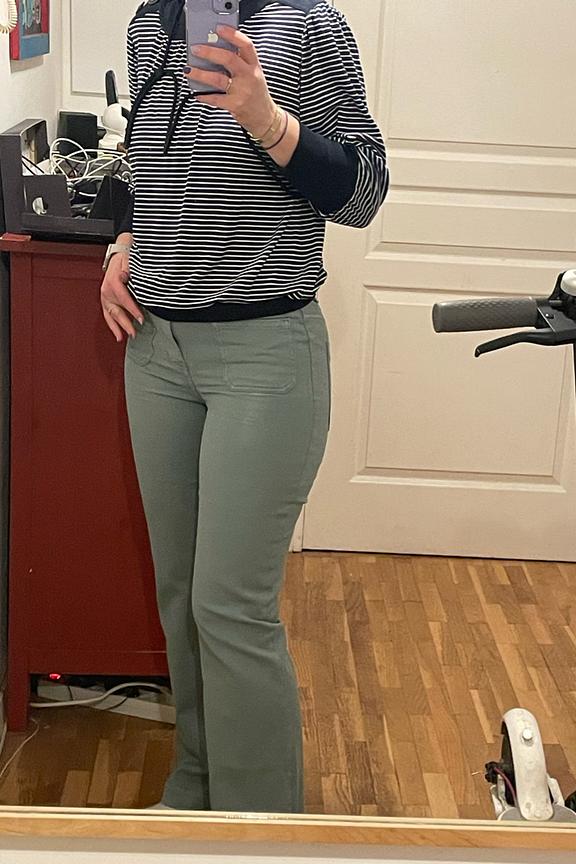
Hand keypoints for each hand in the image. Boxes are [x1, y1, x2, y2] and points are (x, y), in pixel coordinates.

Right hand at [100, 252, 142, 342]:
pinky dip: (113, 325)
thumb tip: (125, 275)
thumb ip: (127, 267)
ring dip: (116, 327)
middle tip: (133, 333)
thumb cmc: (125, 258)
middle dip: (125, 323)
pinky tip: (118, 333)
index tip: (141, 319)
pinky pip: (108, 315)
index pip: (124, 299)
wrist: (118, 255)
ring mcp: (105, 296)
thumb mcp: (128, 259)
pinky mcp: (106, 300)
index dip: (132, 310)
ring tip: (122, 338)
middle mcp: (107, 291)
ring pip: (110, 315)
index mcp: (113, 282)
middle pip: (116, 310)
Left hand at [186, 24, 277, 138]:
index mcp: (254, 66)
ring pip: (218, 79)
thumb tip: (215, 50)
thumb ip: (239, 63)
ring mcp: (242, 91)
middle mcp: (249, 77)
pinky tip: (197, 94)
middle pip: (229, 59)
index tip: (219, 28)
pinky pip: (216, 99)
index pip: (246, 45)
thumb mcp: (253, 74)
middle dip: (210, 52)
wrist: (265, 117)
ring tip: (188, 70)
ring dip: (200, 74)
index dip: (232, 34)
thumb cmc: (257, 95)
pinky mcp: (236, 105)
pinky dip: (204, 96)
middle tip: (196, 49)